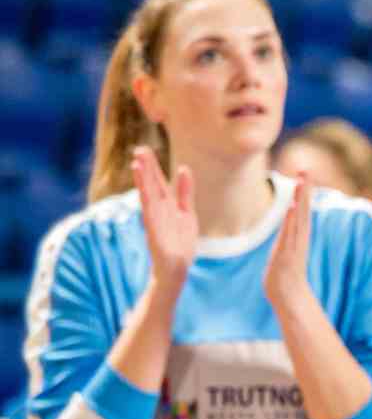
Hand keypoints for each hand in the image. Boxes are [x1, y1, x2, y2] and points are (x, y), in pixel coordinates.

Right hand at [133, 148, 195, 291]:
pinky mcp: (155, 233)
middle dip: (146, 169)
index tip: (145, 149)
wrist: (176, 269)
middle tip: (139, 149)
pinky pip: (151, 215)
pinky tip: (144, 190)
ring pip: (149, 198)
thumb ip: (185, 192)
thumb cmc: (179, 242)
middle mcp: (159, 211)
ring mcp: (156, 221)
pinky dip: (148, 202)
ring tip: (137, 163)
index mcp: (166, 205)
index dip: (152, 166)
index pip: (157, 182)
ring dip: (143, 181)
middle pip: (151, 186)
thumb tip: (184, 168)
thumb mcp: (186, 213)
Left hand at [264, 172, 313, 309]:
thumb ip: (286, 237)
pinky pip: (290, 234)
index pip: (302, 209)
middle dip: (305, 190)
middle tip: (306, 170)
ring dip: (301, 200)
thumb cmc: (284, 276)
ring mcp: (294, 246)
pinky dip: (291, 220)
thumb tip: (284, 228)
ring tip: (301, 182)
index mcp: (298, 236)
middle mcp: (299, 238)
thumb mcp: (284, 251)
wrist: (288, 297)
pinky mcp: (287, 255)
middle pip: (303, 209)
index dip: (304, 192)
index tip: (304, 173)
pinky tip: (291, 207)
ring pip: (298, 218)